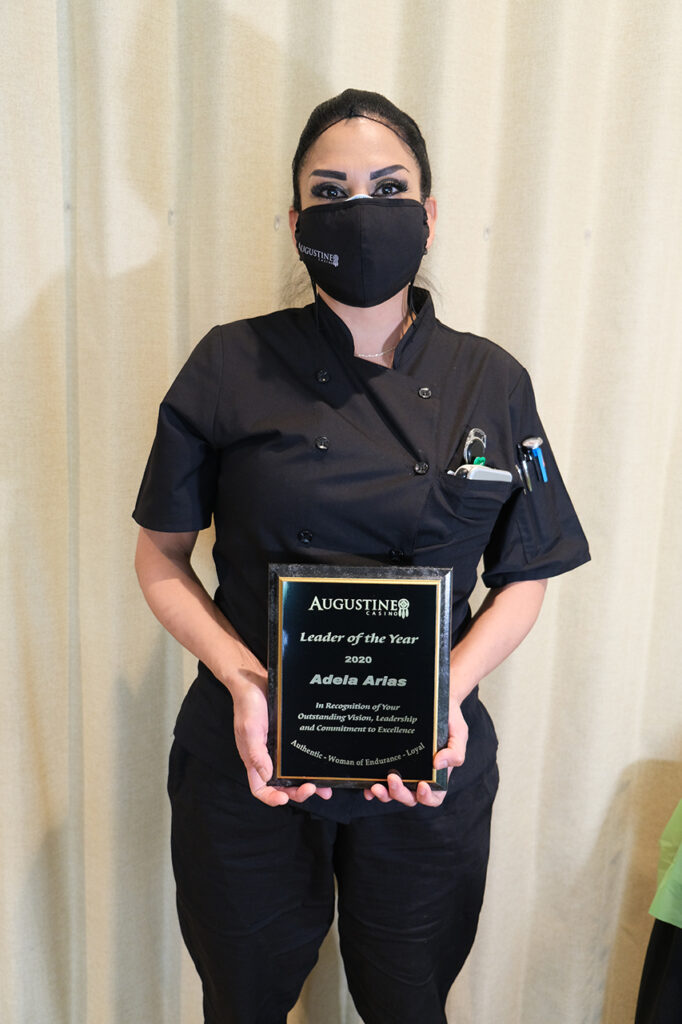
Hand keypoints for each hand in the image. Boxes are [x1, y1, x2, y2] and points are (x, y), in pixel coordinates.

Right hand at [231, 667, 331, 806]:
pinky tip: (324, 767)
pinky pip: (300, 756)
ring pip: (294, 774)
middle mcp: (267, 758)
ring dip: (308, 783)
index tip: (283, 799)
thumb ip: (256, 754)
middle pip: (281, 786)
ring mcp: (279, 749)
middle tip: (312, 789)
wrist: (255, 682)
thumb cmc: (247, 705)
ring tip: (325, 788)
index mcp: (254, 760)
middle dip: (296, 792)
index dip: (271, 798)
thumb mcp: (249, 729)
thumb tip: (267, 777)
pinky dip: (311, 764)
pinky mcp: (289, 739)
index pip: (260, 788)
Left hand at [363, 700, 467, 807]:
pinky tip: (367, 785)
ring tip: (376, 786)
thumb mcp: (459, 734)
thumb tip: (438, 764)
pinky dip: (371, 788)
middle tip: (392, 778)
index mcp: (438, 776)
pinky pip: (380, 780)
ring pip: (393, 793)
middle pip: (410, 797)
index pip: (433, 797)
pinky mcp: (389, 762)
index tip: (422, 785)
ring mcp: (403, 771)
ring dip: (385, 794)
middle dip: (400, 793)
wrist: (434, 700)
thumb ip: (455, 752)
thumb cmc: (449, 720)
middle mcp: (419, 777)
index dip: (427, 797)